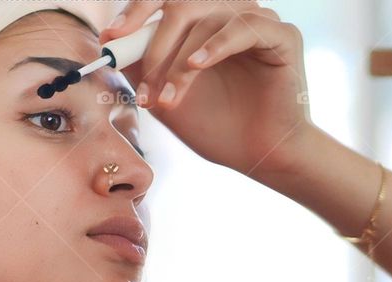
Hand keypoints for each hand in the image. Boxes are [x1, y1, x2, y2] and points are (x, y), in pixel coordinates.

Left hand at [99, 0, 312, 179]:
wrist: (257, 156)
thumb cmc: (216, 127)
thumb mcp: (166, 95)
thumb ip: (143, 65)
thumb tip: (110, 39)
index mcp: (204, 22)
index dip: (136, 10)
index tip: (111, 39)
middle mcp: (230, 14)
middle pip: (182, 4)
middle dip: (155, 45)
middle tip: (142, 83)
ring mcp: (257, 21)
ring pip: (207, 19)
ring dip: (180, 61)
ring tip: (169, 99)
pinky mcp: (281, 36)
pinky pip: (243, 27)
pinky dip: (216, 45)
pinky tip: (198, 66)